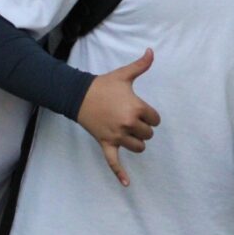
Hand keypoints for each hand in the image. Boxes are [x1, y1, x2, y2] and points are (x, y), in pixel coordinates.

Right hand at [77, 48, 160, 186]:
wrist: (77, 95)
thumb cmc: (104, 85)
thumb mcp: (124, 75)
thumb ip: (141, 65)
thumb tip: (152, 51)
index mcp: (136, 108)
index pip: (156, 119)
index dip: (151, 115)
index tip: (141, 110)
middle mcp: (128, 123)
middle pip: (149, 134)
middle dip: (144, 128)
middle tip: (133, 119)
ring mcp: (116, 135)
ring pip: (139, 147)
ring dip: (138, 142)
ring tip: (130, 133)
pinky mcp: (106, 143)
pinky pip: (113, 162)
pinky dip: (120, 173)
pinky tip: (127, 184)